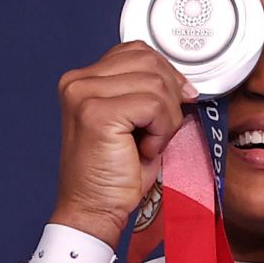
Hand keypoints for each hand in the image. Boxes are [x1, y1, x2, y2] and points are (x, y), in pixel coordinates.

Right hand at [50, 40, 195, 247]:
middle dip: (169, 98)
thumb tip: (185, 84)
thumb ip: (149, 93)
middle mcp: (78, 81)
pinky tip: (146, 150)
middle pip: (150, 62)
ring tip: (149, 144)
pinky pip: (154, 105)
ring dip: (166, 119)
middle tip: (160, 132)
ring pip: (156, 84)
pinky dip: (161, 131)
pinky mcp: (97, 114)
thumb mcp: (135, 123)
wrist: (95, 210)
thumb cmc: (115, 174)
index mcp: (83, 79)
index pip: (138, 51)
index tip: (176, 104)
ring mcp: (84, 95)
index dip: (166, 75)